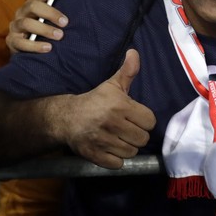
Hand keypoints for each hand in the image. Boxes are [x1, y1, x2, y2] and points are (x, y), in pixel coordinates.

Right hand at [6, 0, 69, 53]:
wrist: (26, 48)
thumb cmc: (44, 29)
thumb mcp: (52, 18)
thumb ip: (61, 8)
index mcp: (34, 3)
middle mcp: (23, 11)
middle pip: (33, 6)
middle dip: (50, 13)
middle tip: (65, 22)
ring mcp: (16, 26)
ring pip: (27, 23)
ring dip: (44, 29)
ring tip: (59, 36)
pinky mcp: (12, 41)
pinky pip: (21, 43)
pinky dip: (35, 46)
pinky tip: (48, 48)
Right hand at [60, 50, 156, 168]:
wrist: (65, 118)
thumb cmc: (94, 100)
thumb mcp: (112, 85)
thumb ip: (128, 71)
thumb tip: (134, 52)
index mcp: (120, 106)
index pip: (150, 121)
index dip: (145, 120)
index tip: (136, 118)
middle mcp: (112, 124)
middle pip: (142, 138)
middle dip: (137, 135)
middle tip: (128, 129)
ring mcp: (103, 141)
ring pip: (131, 152)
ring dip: (128, 147)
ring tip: (120, 138)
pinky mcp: (95, 155)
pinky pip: (118, 164)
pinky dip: (117, 159)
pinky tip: (111, 149)